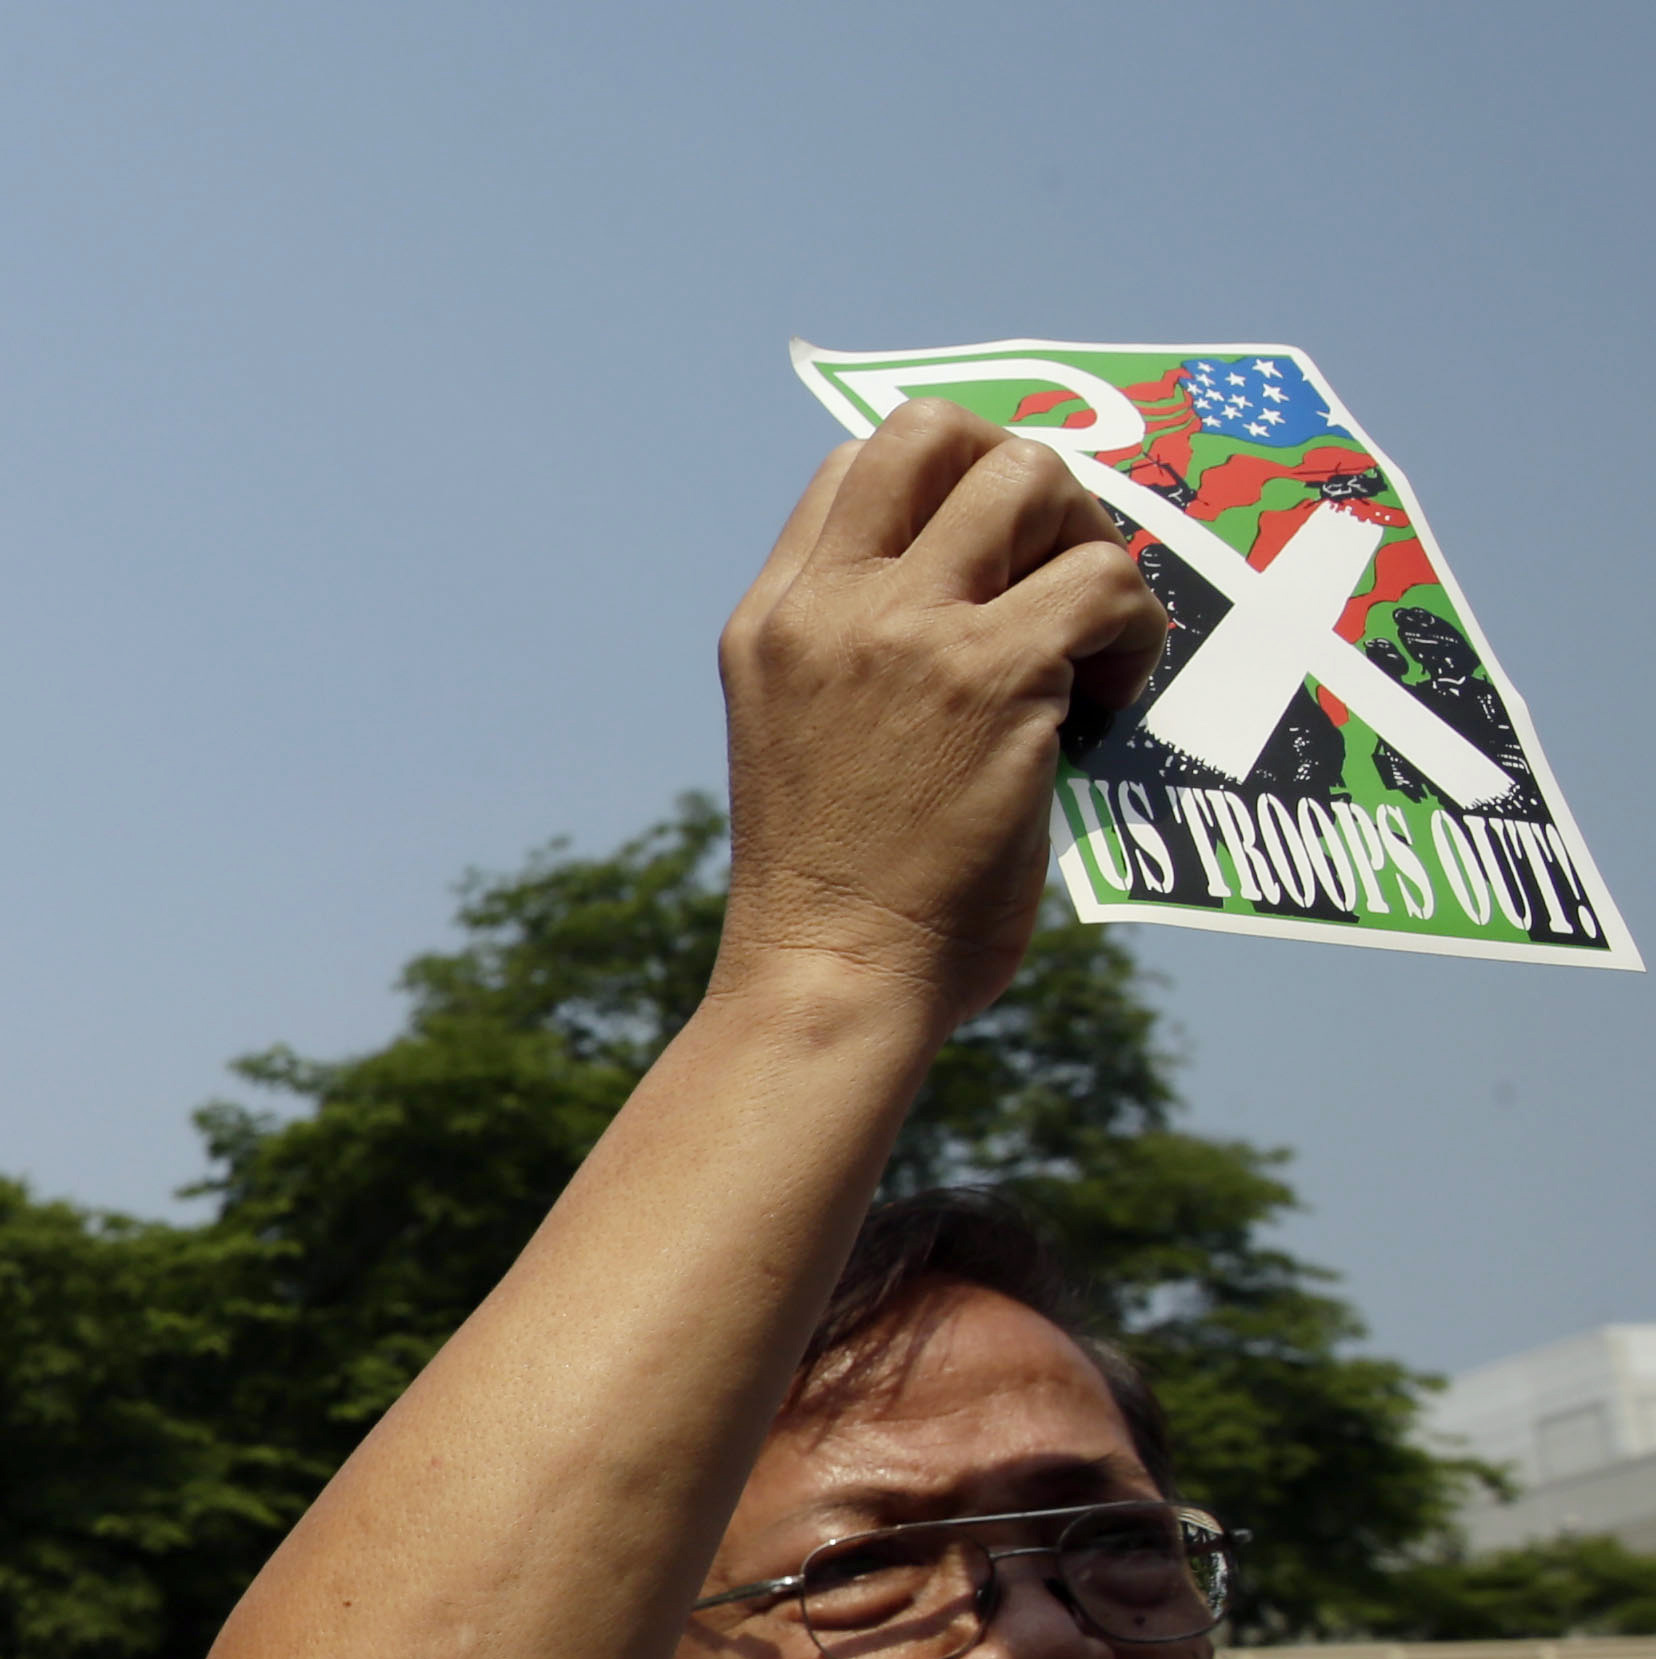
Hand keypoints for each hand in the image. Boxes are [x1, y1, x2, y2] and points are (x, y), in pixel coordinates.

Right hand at [715, 399, 1167, 1027]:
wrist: (831, 979)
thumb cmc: (837, 892)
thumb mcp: (804, 740)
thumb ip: (857, 658)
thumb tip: (980, 600)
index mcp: (772, 623)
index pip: (859, 468)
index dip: (948, 488)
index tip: (997, 559)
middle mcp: (828, 607)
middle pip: (937, 431)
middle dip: (1023, 476)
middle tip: (1057, 565)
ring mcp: (903, 631)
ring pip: (1031, 478)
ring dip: (1090, 540)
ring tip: (1092, 635)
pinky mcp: (988, 673)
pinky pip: (1103, 582)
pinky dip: (1134, 631)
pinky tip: (1107, 701)